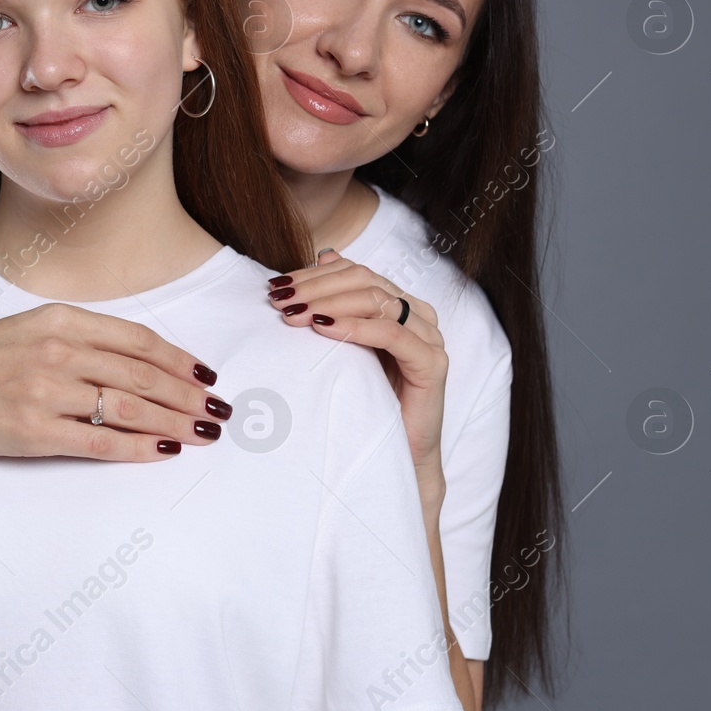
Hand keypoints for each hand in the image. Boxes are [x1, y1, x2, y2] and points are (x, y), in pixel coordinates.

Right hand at [0, 303, 230, 460]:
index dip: (179, 359)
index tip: (207, 376)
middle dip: (189, 395)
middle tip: (219, 412)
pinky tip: (162, 452)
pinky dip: (137, 448)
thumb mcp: (30, 329)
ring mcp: (46, 392)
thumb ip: (79, 338)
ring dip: (174, 422)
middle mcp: (58, 351)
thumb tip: (137, 362)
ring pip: (130, 408)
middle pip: (143, 375)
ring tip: (202, 434)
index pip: (137, 340)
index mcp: (61, 321)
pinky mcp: (34, 431)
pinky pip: (100, 442)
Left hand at [265, 250, 447, 472]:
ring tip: (293, 314)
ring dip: (329, 303)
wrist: (396, 455)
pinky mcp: (432, 363)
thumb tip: (324, 255)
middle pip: (365, 281)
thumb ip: (338, 305)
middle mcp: (419, 315)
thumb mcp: (345, 347)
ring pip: (377, 300)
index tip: (277, 287)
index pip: (356, 272)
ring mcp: (430, 337)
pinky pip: (391, 334)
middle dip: (316, 288)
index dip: (314, 275)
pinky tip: (324, 329)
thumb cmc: (367, 401)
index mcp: (400, 305)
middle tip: (279, 300)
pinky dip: (355, 327)